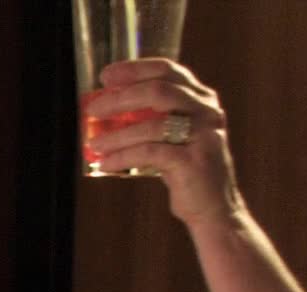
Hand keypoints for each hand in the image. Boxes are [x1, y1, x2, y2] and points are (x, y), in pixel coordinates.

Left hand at [85, 59, 238, 226]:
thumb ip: (148, 119)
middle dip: (121, 98)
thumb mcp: (170, 136)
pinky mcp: (195, 161)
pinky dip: (124, 157)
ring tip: (93, 144)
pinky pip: (151, 153)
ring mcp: (204, 136)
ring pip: (153, 126)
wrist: (213, 207)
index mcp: (201, 98)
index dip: (134, 69)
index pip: (167, 70)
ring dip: (117, 135)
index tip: (106, 76)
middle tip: (93, 109)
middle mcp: (207, 111)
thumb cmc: (184, 169)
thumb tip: (104, 109)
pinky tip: (105, 164)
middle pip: (159, 91)